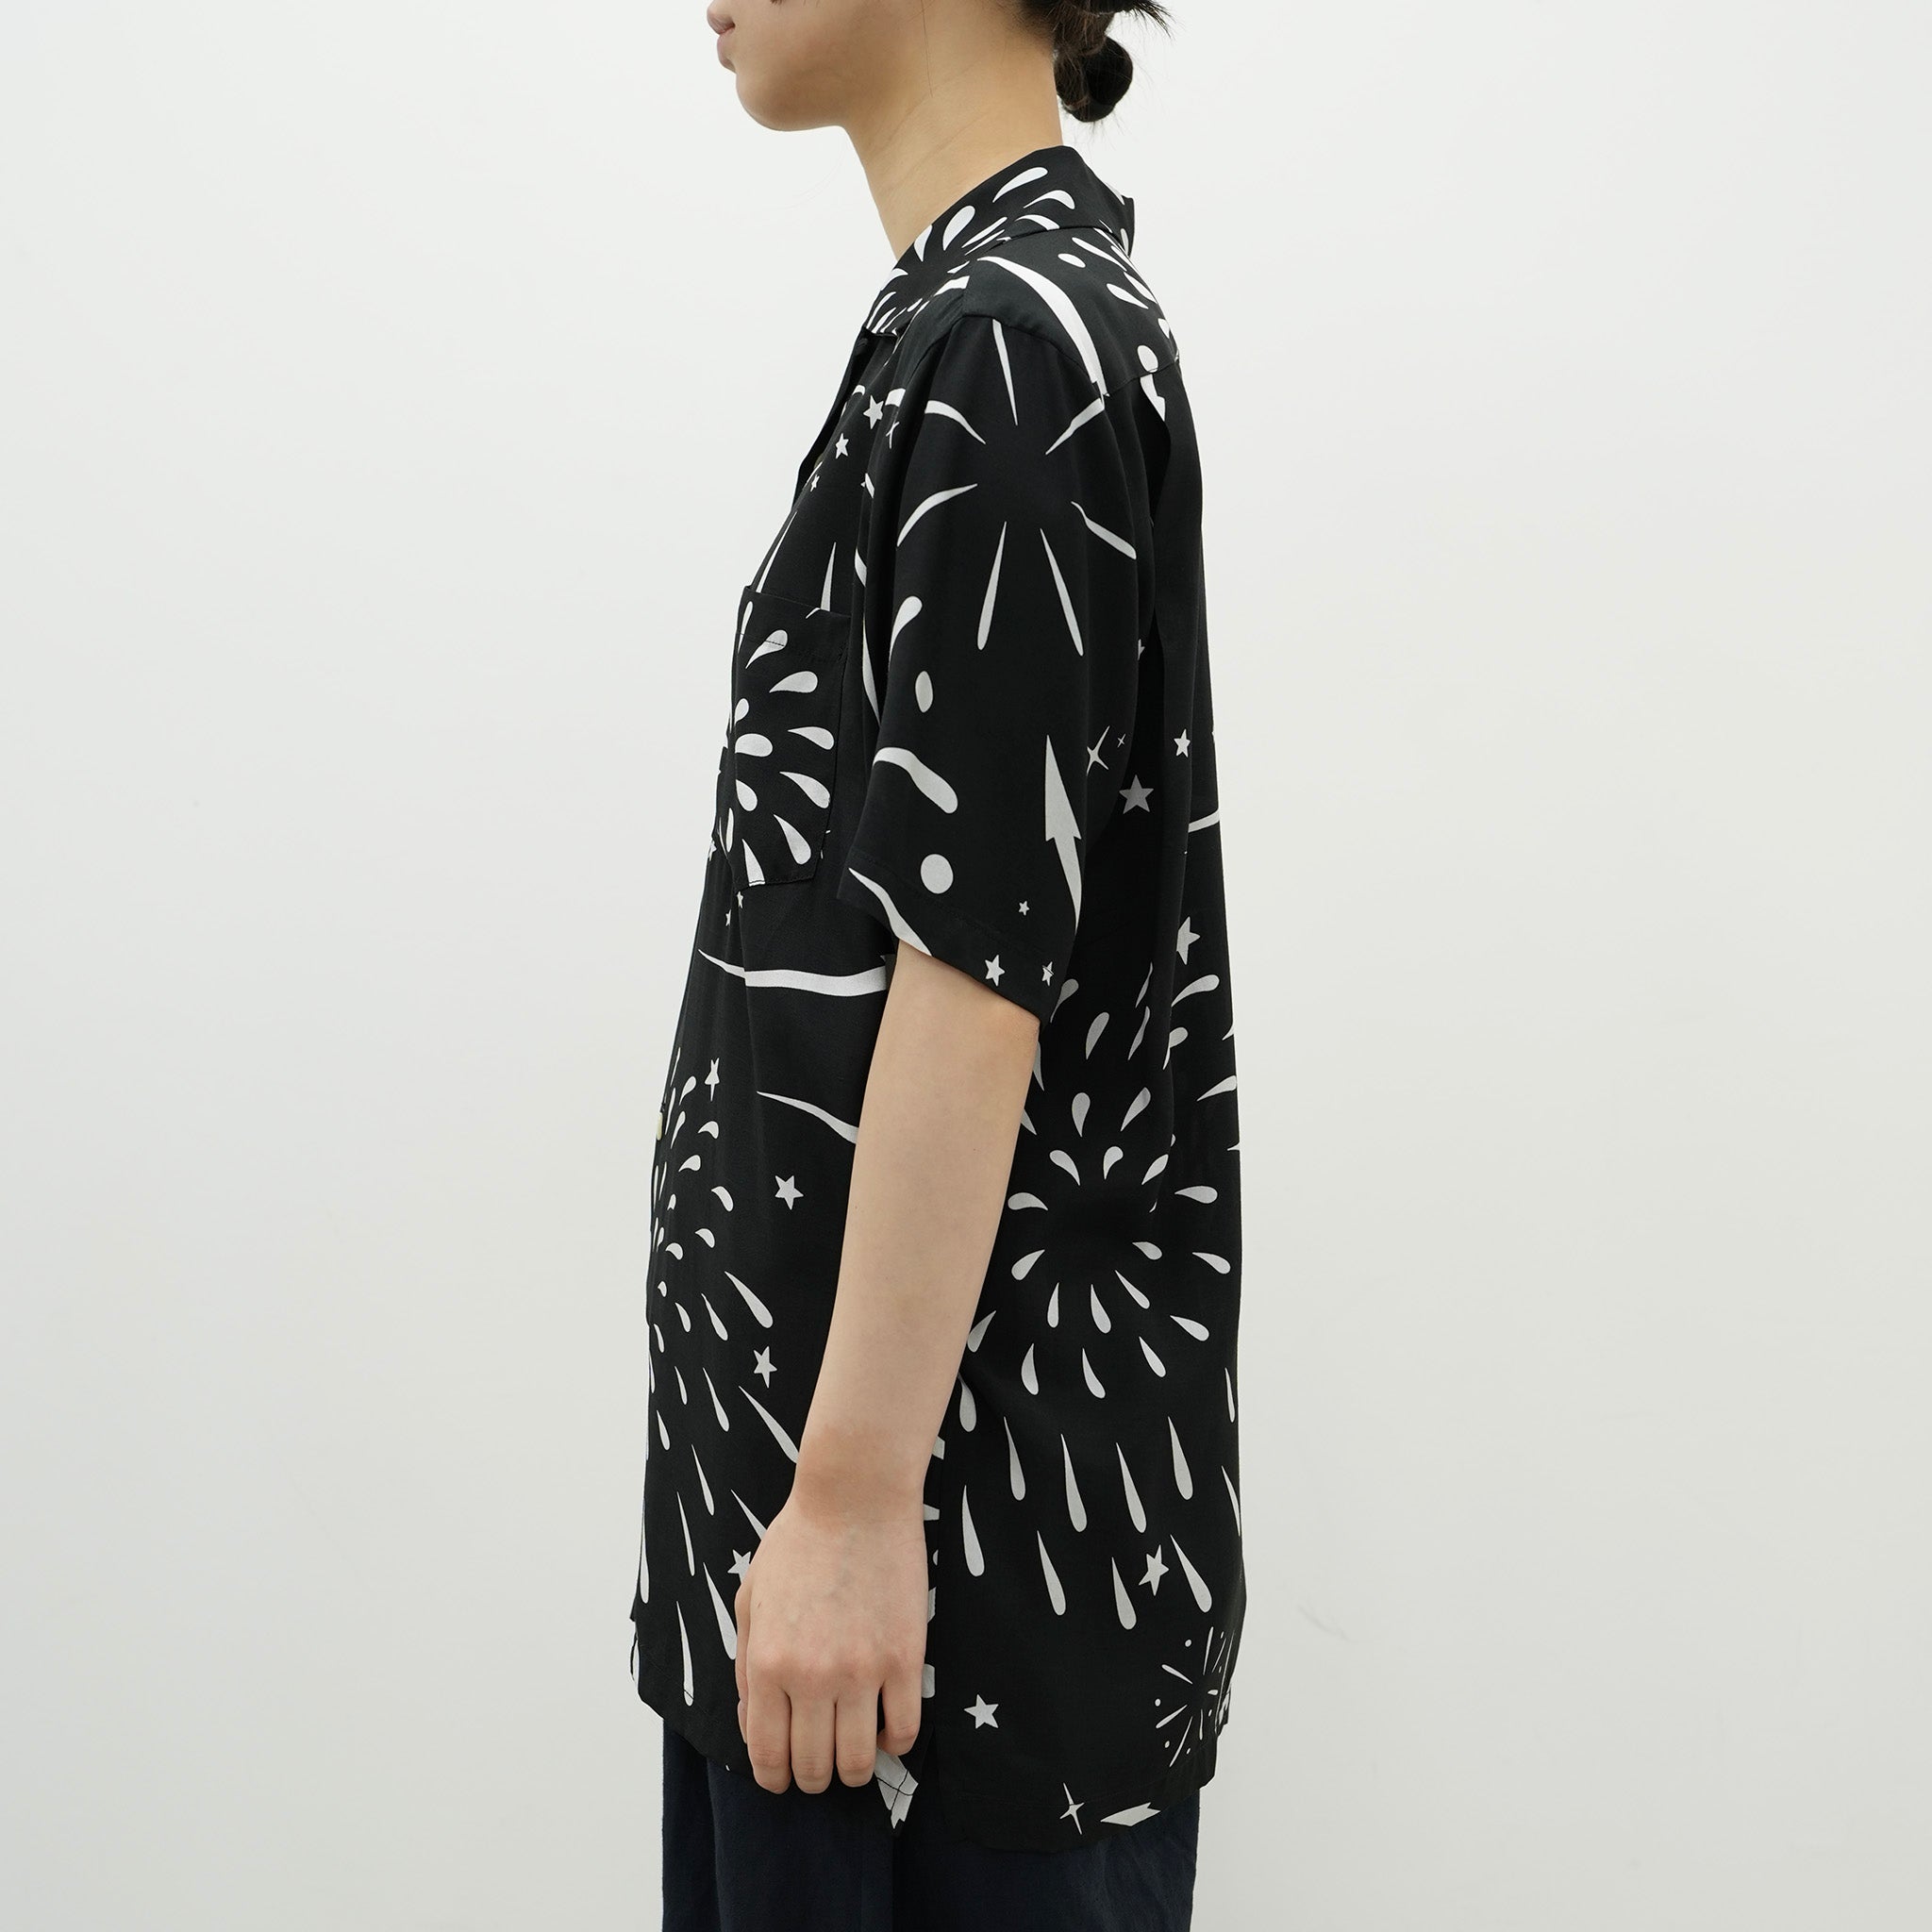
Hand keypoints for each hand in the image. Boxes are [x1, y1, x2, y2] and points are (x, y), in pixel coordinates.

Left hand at [733, 1475, 927, 1793]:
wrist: (855, 1497)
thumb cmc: (799, 1542)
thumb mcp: (751, 1598)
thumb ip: (744, 1665)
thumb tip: (752, 1723)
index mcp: (766, 1663)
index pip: (767, 1756)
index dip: (774, 1779)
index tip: (783, 1779)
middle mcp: (811, 1677)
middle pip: (813, 1767)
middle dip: (813, 1778)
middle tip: (820, 1766)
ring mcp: (862, 1670)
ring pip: (860, 1761)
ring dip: (854, 1770)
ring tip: (854, 1755)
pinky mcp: (905, 1658)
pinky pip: (906, 1730)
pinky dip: (895, 1743)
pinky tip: (888, 1727)